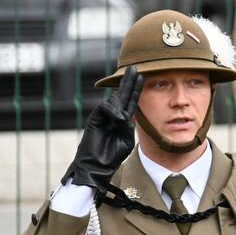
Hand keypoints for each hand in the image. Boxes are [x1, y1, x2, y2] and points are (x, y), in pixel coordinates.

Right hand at [61, 66, 143, 190]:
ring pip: (113, 101)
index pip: (130, 101)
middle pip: (121, 94)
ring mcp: (103, 116)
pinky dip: (112, 111)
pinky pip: (104, 107)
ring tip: (122, 120)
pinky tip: (118, 119)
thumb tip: (127, 114)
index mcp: (122, 120)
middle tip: (133, 68)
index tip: (142, 77)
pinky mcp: (94, 119)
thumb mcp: (126, 140)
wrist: (97, 166)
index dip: (136, 89)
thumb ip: (128, 126)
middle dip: (127, 82)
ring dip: (120, 106)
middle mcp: (113, 116)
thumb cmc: (112, 156)